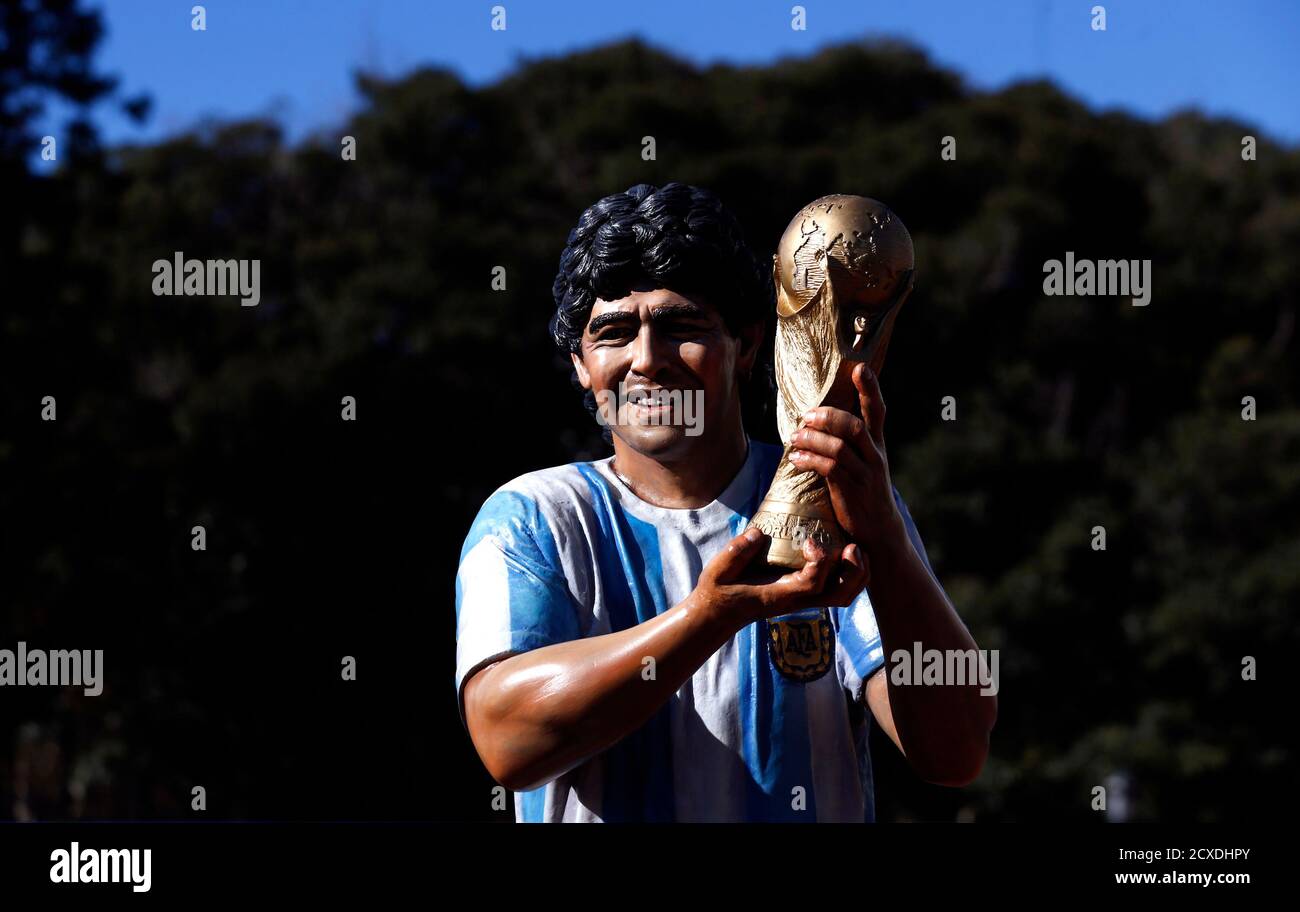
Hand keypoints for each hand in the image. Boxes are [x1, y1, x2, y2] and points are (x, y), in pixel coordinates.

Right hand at [694, 526, 868, 627]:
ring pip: (844, 595)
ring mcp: (803, 599)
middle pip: (841, 595)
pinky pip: (837, 588)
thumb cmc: (717, 591)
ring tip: (854, 547)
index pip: (812, 584)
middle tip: (852, 546)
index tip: (808, 540)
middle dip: (855, 571)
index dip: (819, 560)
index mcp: (779, 595)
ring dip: (857, 573)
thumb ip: (737, 552)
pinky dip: (849, 572)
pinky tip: (842, 550)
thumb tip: (759, 533)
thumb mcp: (718, 570)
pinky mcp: (804, 594)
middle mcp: (797, 600)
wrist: (716, 615)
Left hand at [787, 363, 906, 553]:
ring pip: (840, 447)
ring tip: (794, 438)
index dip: (870, 388)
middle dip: (830, 415)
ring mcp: (865, 474)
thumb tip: (816, 422)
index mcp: (877, 445)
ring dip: (813, 439)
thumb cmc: (864, 492)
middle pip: (856, 426)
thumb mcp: (862, 464)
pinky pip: (830, 469)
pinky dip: (810, 460)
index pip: (877, 411)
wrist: (879, 531)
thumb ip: (847, 443)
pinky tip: (796, 459)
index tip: (860, 367)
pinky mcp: (852, 491)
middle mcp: (875, 456)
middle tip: (807, 415)